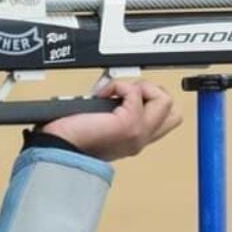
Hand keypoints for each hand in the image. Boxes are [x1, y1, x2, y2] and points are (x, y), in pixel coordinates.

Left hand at [40, 80, 182, 161]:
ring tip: (117, 94)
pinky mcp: (130, 124)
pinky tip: (103, 94)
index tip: (127, 95)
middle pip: (173, 110)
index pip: (166, 119)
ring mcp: (139, 132)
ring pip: (164, 99)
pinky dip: (118, 84)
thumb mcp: (102, 126)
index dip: (151, 101)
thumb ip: (118, 115)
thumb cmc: (71, 138)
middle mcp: (141, 139)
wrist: (58, 147)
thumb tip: (119, 92)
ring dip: (139, 87)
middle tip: (127, 94)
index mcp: (135, 140)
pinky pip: (136, 91)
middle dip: (153, 92)